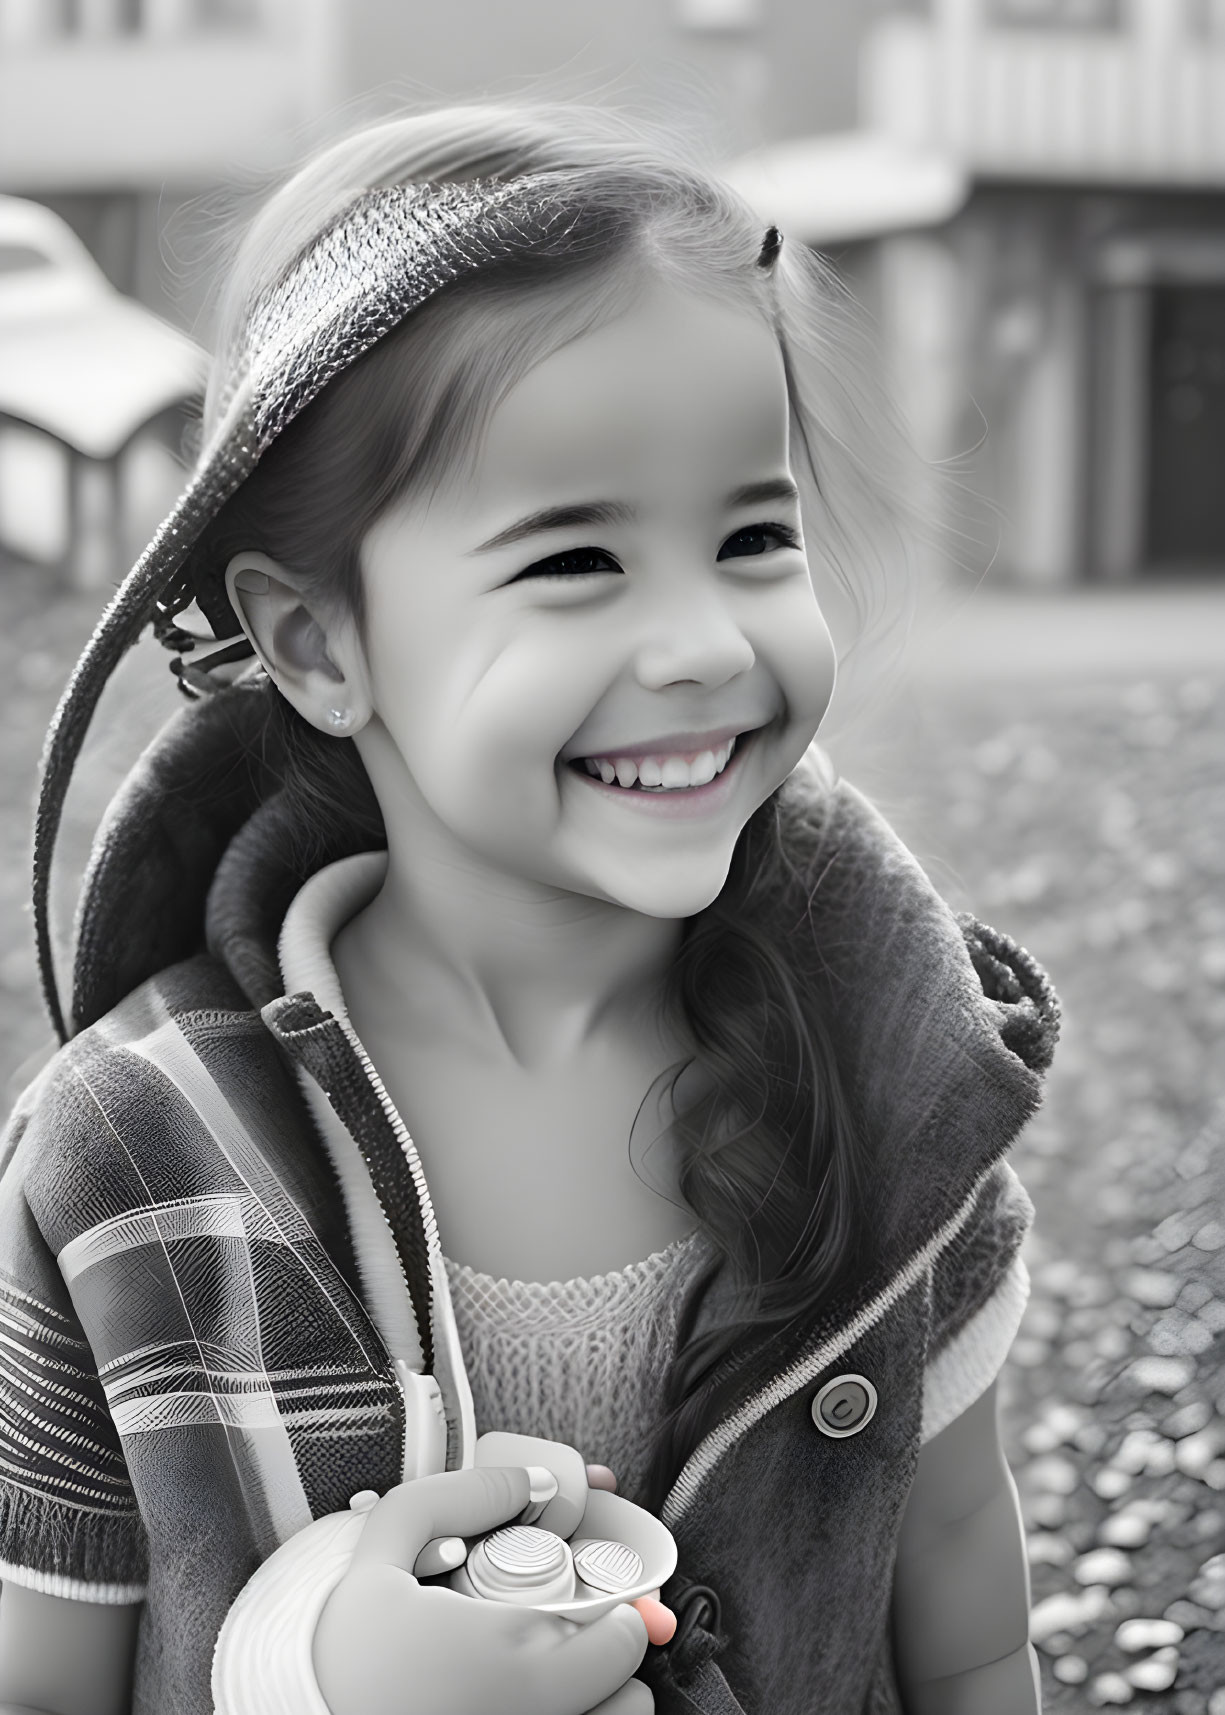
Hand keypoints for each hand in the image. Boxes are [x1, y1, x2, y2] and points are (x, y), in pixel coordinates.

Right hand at [313, 1466, 650, 1714]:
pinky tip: (522, 1709)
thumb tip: (534, 1480)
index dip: (618, 1613)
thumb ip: (459, 1498)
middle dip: (610, 1662)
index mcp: (511, 1660)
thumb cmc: (337, 1647)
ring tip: (553, 1683)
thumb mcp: (384, 1547)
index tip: (594, 1602)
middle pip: (630, 1699)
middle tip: (573, 1642)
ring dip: (598, 1706)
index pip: (625, 1642)